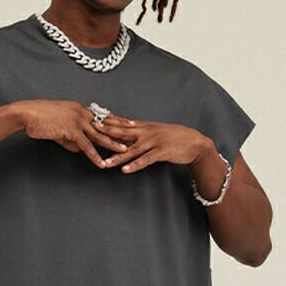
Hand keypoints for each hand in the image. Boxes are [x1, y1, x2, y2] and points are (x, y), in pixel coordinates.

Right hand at [15, 100, 134, 168]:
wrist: (28, 114)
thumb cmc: (40, 119)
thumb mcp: (59, 129)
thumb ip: (70, 140)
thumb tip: (79, 150)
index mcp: (80, 109)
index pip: (102, 116)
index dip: (116, 120)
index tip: (128, 123)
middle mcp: (82, 113)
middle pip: (106, 123)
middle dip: (121, 129)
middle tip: (135, 133)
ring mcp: (77, 121)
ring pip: (100, 135)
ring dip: (113, 144)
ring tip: (124, 151)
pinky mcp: (71, 130)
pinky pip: (86, 146)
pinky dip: (95, 155)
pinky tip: (101, 163)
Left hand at [93, 117, 209, 172]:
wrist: (193, 142)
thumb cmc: (173, 138)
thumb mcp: (154, 132)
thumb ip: (138, 133)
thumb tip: (123, 133)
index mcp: (143, 126)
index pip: (121, 122)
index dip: (107, 120)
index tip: (93, 115)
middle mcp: (146, 132)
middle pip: (123, 132)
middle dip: (106, 131)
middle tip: (91, 130)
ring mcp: (154, 142)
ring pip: (131, 150)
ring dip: (117, 157)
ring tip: (104, 163)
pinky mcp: (161, 152)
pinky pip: (145, 160)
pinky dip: (135, 165)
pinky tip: (125, 170)